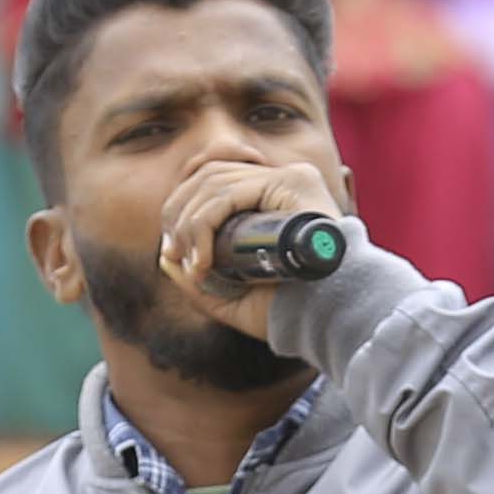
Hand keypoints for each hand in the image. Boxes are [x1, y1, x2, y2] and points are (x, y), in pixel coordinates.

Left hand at [156, 149, 348, 333]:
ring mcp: (290, 178)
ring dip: (189, 224)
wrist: (329, 322)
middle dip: (179, 212)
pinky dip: (203, 225)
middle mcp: (283, 178)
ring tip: (192, 264)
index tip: (175, 242)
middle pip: (210, 172)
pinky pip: (228, 194)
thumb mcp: (232, 298)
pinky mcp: (293, 185)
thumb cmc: (289, 313)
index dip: (186, 198)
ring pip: (214, 182)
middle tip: (175, 254)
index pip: (217, 171)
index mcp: (274, 196)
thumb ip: (198, 279)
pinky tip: (203, 260)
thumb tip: (164, 256)